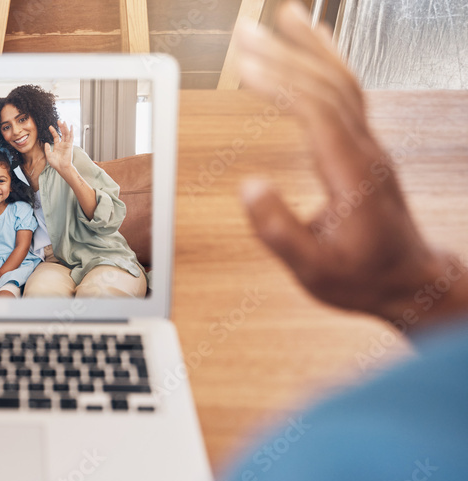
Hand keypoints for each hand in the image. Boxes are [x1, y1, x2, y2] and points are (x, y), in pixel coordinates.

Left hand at [44, 120, 74, 174]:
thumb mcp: (48, 155)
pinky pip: (71, 137)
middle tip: (58, 120)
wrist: (61, 167)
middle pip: (62, 133)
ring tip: (63, 121)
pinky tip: (71, 126)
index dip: (53, 131)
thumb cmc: (55, 163)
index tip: (50, 126)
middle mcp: (63, 144)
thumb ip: (47, 149)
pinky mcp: (70, 145)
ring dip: (65, 128)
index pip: (56, 136)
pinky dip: (71, 132)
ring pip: (66, 134)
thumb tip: (46, 143)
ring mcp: (67, 144)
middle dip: (60, 127)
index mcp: (58, 146)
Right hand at [235, 3, 465, 327]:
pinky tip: (313, 46)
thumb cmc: (361, 277)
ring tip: (281, 16)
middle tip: (243, 33)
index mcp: (352, 174)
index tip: (244, 67)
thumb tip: (248, 186)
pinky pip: (349, 91)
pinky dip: (329, 61)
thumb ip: (279, 230)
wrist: (409, 281)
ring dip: (310, 46)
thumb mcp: (312, 269)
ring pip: (343, 80)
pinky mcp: (366, 146)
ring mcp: (370, 144)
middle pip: (327, 85)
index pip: (316, 112)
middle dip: (285, 54)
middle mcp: (365, 150)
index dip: (280, 84)